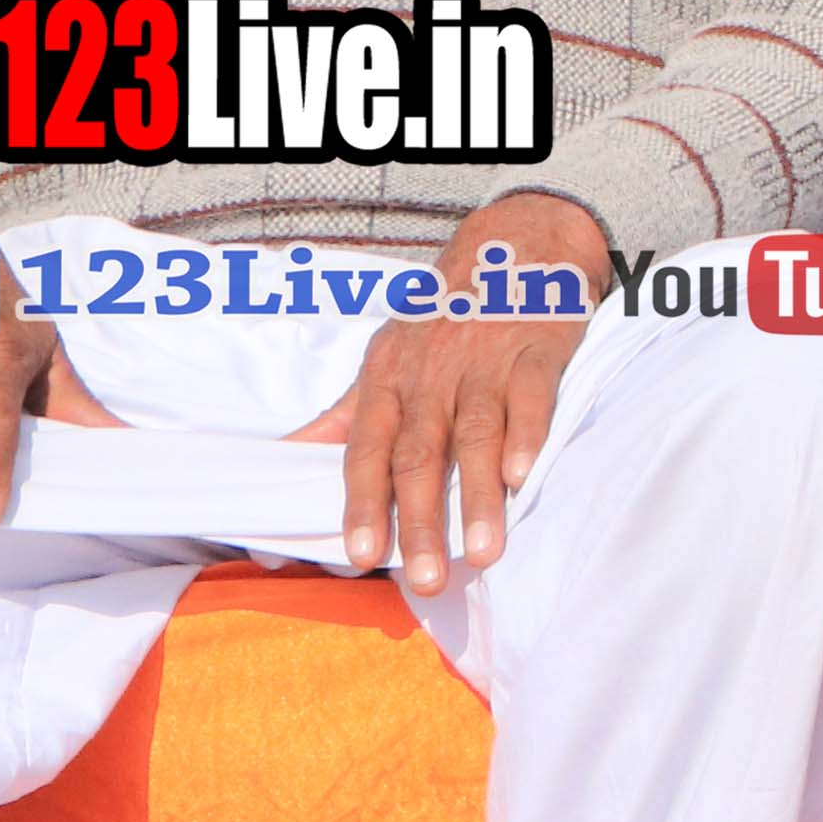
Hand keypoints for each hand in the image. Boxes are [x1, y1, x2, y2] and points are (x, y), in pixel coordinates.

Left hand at [300, 191, 605, 580]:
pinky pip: (530, 396)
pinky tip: (524, 476)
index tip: (359, 555)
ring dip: (479, 497)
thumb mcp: (385, 358)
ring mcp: (485, 359)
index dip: (363, 502)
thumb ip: (342, 417)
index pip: (366, 449)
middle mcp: (431, 372)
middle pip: (420, 454)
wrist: (513, 243)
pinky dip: (526, 435)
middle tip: (424, 578)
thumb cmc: (445, 315)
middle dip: (421, 519)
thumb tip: (284, 458)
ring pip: (476, 435)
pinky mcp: (538, 346)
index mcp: (387, 378)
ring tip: (483, 552)